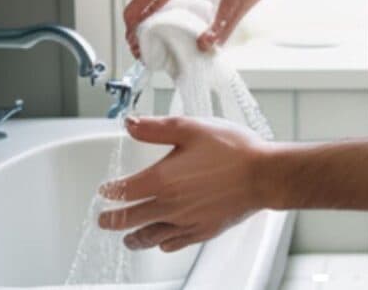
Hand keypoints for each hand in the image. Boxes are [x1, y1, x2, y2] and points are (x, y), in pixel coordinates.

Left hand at [97, 115, 269, 251]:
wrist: (264, 174)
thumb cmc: (232, 149)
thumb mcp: (191, 128)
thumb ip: (155, 128)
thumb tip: (129, 124)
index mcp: (162, 180)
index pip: (123, 192)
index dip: (110, 191)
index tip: (105, 190)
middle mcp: (169, 206)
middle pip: (130, 220)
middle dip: (112, 220)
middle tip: (104, 220)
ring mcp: (186, 222)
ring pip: (149, 238)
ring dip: (134, 238)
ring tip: (128, 238)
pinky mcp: (203, 231)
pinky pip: (173, 243)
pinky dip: (162, 243)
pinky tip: (163, 240)